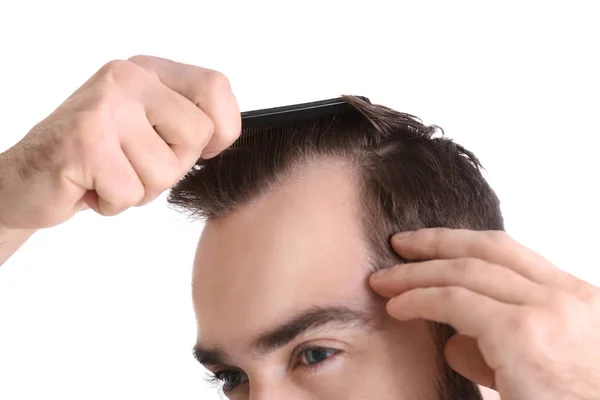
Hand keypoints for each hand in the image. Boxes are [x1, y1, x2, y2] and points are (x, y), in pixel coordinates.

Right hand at [0, 56, 239, 229]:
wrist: (27, 179)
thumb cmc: (96, 158)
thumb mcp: (147, 127)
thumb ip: (186, 122)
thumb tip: (228, 135)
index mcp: (148, 71)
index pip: (217, 88)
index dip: (222, 129)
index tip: (200, 149)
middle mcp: (127, 79)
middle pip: (197, 136)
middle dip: (172, 168)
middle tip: (134, 165)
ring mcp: (105, 107)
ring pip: (166, 171)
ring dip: (140, 189)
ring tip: (108, 175)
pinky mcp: (85, 142)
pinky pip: (131, 192)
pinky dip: (113, 203)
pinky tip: (89, 186)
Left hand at [370, 228, 599, 399]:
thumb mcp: (545, 370)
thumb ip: (500, 351)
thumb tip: (453, 343)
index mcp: (576, 298)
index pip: (510, 253)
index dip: (461, 242)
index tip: (428, 243)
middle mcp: (566, 296)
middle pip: (487, 249)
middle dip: (435, 243)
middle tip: (399, 245)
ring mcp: (547, 310)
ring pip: (466, 270)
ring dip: (416, 272)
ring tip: (384, 280)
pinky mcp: (522, 333)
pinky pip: (454, 302)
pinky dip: (419, 299)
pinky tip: (398, 307)